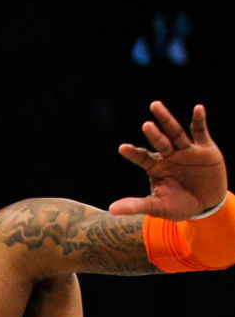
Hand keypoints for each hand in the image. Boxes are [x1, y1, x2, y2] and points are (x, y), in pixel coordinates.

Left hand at [113, 102, 226, 217]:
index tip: (122, 148)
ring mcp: (186, 150)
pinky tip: (197, 108)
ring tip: (154, 106)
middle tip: (145, 125)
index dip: (133, 153)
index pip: (142, 158)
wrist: (206, 204)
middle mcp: (169, 156)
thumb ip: (136, 206)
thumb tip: (111, 210)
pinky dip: (199, 120)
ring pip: (176, 133)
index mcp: (156, 167)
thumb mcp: (158, 207)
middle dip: (153, 134)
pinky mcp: (205, 148)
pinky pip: (201, 131)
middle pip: (159, 142)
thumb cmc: (179, 205)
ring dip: (166, 120)